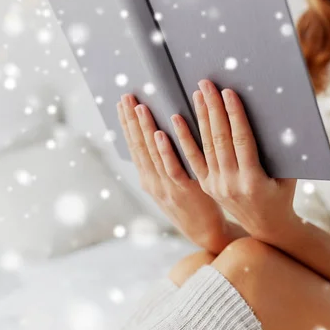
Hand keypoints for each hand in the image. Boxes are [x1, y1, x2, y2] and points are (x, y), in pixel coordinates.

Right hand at [117, 93, 228, 247]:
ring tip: (140, 107)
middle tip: (126, 96)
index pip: (134, 146)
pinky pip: (173, 168)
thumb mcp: (172, 184)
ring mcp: (166, 188)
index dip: (127, 124)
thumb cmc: (192, 203)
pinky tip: (160, 134)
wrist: (206, 232)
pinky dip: (165, 151)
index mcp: (148, 179)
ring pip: (152, 154)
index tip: (122, 103)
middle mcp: (153, 183)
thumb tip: (159, 135)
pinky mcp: (184, 192)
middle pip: (139, 147)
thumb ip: (165, 163)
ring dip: (145, 130)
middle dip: (131, 120)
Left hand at [173, 79, 299, 240]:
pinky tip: (176, 120)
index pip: (241, 140)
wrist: (267, 226)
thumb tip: (277, 114)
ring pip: (206, 146)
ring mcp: (216, 186)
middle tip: (207, 84)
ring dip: (200, 118)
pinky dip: (184, 139)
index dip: (234, 115)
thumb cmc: (282, 193)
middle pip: (220, 139)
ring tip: (196, 94)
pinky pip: (193, 159)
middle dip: (213, 109)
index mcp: (254, 181)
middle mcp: (232, 184)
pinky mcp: (207, 186)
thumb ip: (281, 149)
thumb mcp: (288, 174)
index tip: (228, 93)